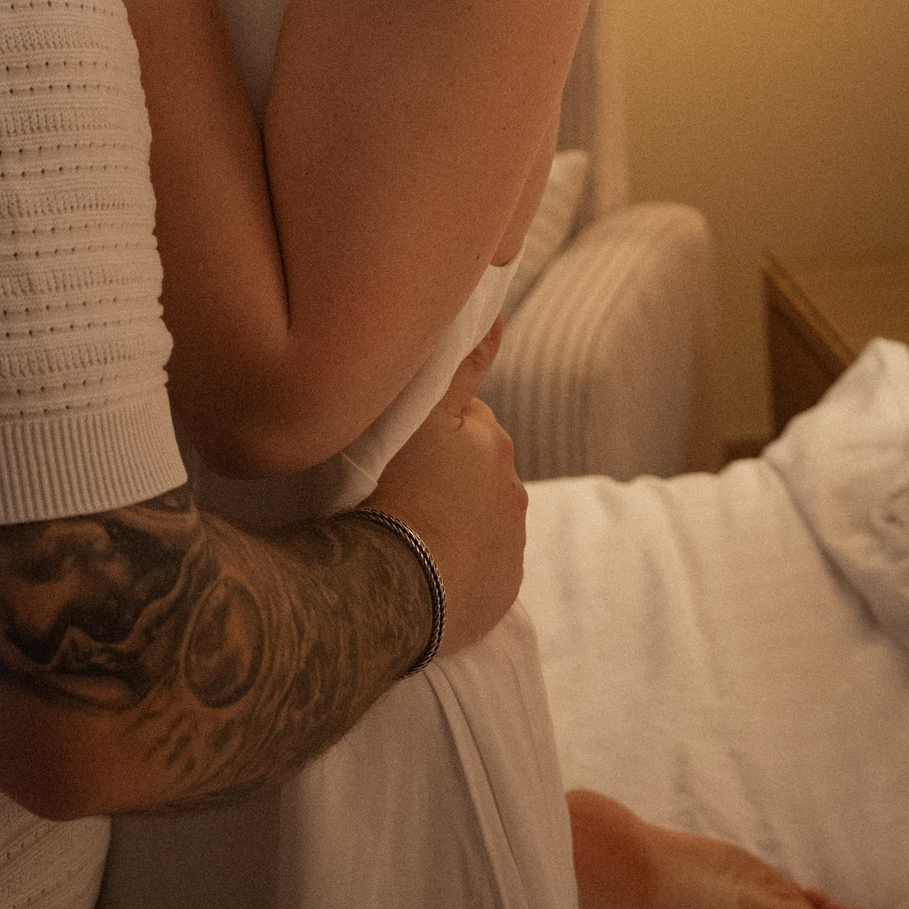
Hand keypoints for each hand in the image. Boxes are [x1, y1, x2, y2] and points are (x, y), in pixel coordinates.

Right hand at [367, 325, 525, 658]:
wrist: (395, 586)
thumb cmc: (397, 491)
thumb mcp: (423, 415)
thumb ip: (463, 366)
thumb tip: (498, 316)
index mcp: (494, 444)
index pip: (467, 422)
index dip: (433, 430)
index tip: (400, 446)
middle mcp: (513, 492)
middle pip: (475, 471)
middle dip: (448, 475)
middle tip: (398, 489)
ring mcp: (509, 546)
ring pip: (478, 519)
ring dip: (452, 520)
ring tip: (407, 531)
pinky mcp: (501, 592)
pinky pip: (479, 568)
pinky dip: (457, 564)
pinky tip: (423, 567)